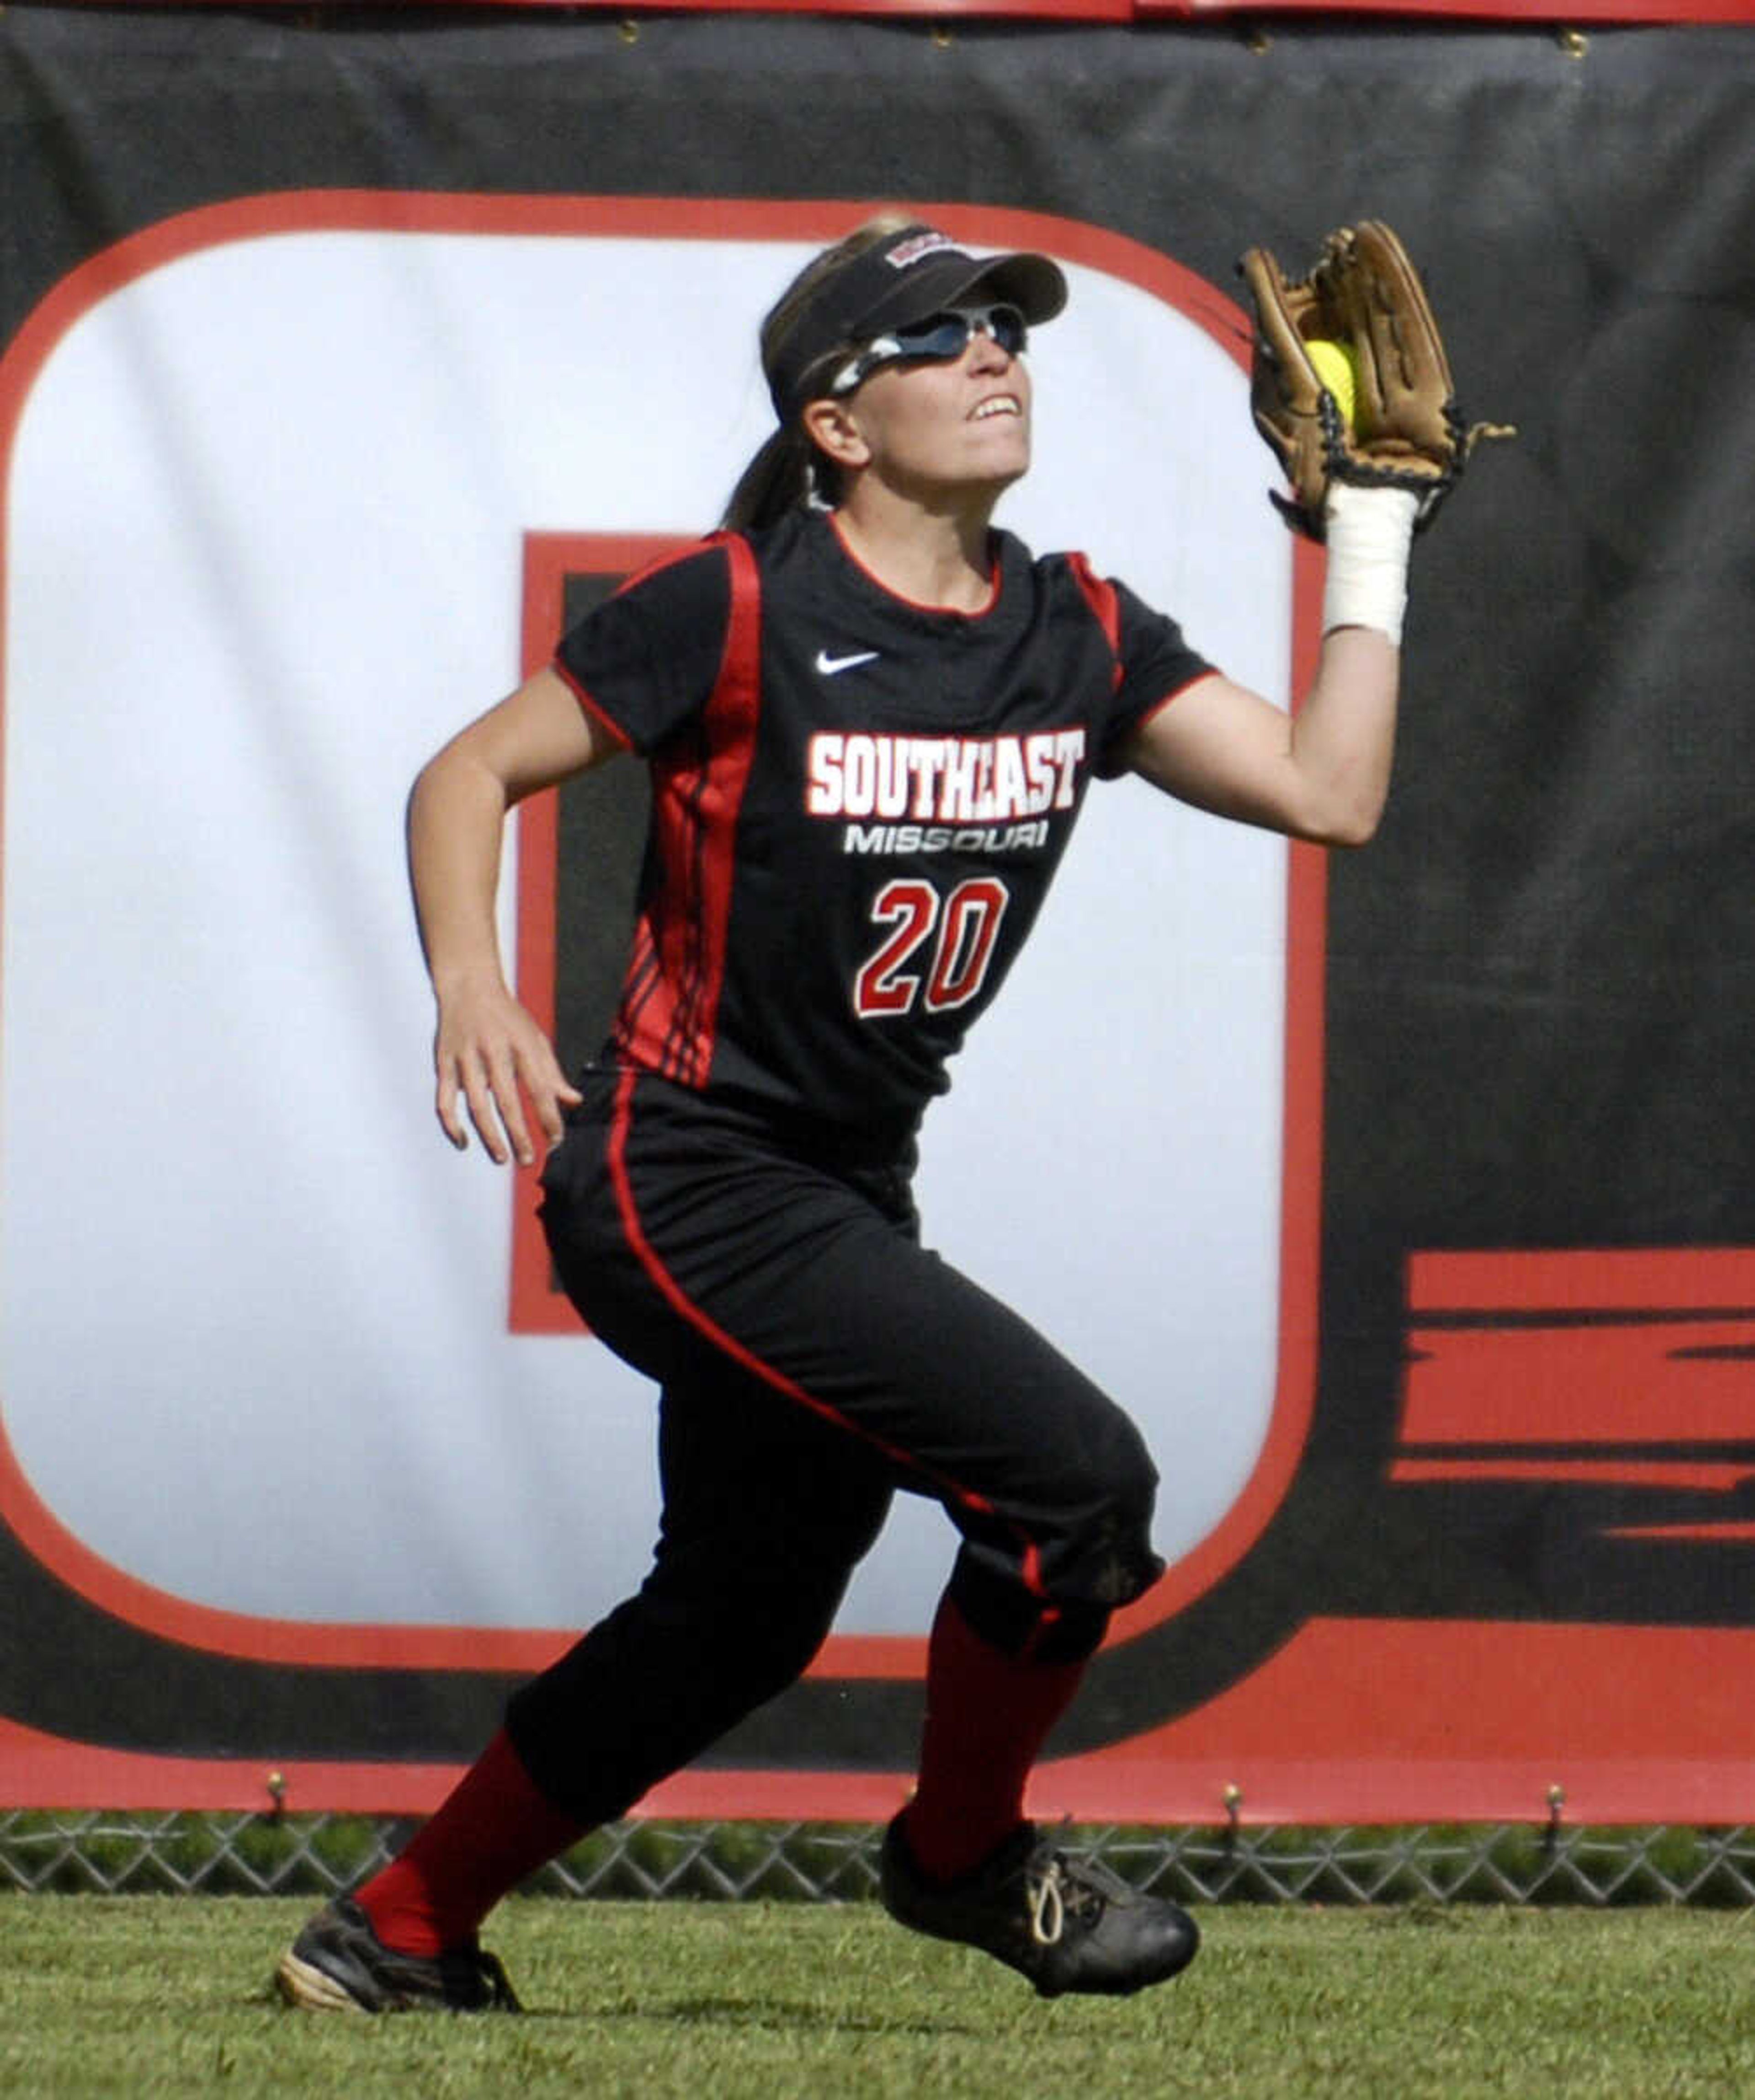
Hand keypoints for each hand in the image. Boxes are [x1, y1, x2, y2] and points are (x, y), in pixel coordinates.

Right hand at [432, 974, 581, 1166]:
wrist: (468, 985)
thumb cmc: (507, 1016)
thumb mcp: (535, 1037)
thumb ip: (552, 1072)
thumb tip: (573, 1102)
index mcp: (521, 1045)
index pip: (539, 1088)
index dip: (549, 1117)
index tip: (556, 1140)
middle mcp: (493, 1051)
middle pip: (507, 1101)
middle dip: (519, 1134)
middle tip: (528, 1159)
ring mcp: (465, 1057)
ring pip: (475, 1104)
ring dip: (489, 1134)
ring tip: (502, 1157)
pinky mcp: (444, 1062)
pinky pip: (444, 1100)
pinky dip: (451, 1124)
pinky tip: (464, 1141)